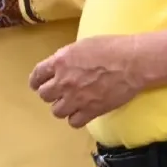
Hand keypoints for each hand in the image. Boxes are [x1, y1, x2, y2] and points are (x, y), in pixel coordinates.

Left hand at [30, 35, 145, 128]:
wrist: (131, 63)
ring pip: (56, 111)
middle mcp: (64, 81)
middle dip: (50, 93)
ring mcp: (76, 98)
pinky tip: (82, 112)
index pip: (37, 75)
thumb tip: (61, 65)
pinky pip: (74, 122)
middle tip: (58, 92)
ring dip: (62, 107)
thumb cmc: (110, 48)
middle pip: (44, 95)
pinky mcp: (91, 111)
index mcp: (60, 62)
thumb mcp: (82, 45)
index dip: (36, 81)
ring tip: (70, 103)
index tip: (37, 84)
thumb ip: (67, 58)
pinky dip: (76, 118)